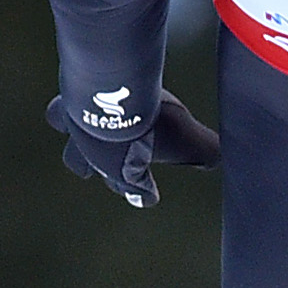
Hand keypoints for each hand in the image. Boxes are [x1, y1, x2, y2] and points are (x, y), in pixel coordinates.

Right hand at [48, 88, 222, 207]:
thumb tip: (223, 159)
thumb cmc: (149, 123)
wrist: (113, 93)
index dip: (142, 192)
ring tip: (78, 130)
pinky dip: (71, 99)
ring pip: (66, 134)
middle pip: (86, 165)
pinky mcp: (68, 98)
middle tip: (97, 170)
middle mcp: (92, 151)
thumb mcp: (186, 138)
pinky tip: (78, 90)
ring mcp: (75, 125)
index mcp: (121, 168)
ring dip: (74, 134)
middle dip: (95, 167)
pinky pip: (64, 102)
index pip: (132, 186)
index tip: (149, 198)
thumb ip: (206, 151)